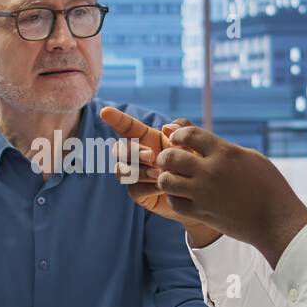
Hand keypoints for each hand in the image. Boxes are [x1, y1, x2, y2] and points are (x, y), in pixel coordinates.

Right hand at [101, 108, 204, 227]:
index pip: (128, 127)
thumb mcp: (194, 144)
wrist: (202, 195)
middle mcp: (137, 155)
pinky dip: (147, 187)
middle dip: (132, 150)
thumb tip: (166, 127)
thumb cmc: (196, 166)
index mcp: (148, 139)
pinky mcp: (138, 193)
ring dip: (138, 171)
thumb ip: (184, 131)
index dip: (116, 118)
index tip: (105, 111)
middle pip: (119, 148)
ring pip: (122, 169)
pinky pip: (134, 188)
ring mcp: (136, 174)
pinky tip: (162, 188)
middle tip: (151, 156)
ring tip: (159, 174)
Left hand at [154, 123, 306, 266]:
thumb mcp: (249, 157)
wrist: (276, 220)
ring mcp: (204, 194)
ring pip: (166, 181)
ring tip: (173, 178)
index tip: (179, 139)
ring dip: (166, 178)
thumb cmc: (268, 185)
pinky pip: (174, 202)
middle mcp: (211, 171)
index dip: (179, 133)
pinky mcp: (202, 213)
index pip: (189, 133)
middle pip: (171, 157)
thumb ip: (221, 146)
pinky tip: (182, 195)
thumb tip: (194, 136)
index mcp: (225, 152)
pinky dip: (174, 197)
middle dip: (166, 156)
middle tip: (169, 160)